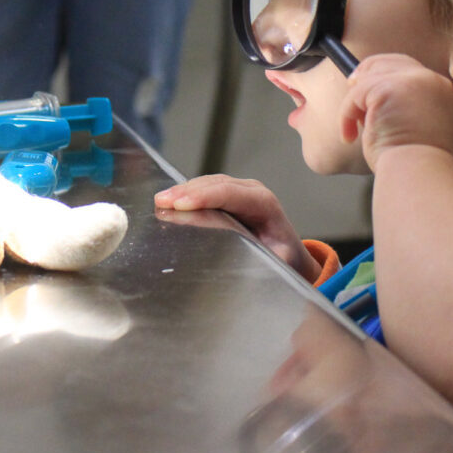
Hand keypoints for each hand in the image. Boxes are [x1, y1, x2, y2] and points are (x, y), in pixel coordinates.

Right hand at [154, 174, 320, 282]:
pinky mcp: (230, 194)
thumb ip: (266, 260)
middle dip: (188, 191)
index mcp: (264, 205)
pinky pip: (207, 188)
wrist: (291, 254)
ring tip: (161, 200)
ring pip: (209, 183)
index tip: (181, 205)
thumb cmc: (285, 259)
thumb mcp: (279, 262)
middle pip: (216, 184)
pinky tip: (170, 199)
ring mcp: (241, 190)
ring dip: (184, 190)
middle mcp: (253, 191)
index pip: (231, 194)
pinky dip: (188, 193)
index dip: (205, 197)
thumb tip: (246, 269)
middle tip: (162, 201)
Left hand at [338, 54, 452, 172]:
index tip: (362, 87)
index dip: (381, 74)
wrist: (420, 176)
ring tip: (355, 129)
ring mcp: (410, 82)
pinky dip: (346, 115)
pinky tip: (350, 136)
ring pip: (368, 78)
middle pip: (386, 62)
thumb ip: (403, 105)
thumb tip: (369, 97)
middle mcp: (429, 80)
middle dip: (364, 76)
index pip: (406, 67)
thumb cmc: (415, 163)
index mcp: (439, 89)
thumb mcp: (417, 124)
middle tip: (351, 98)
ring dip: (354, 104)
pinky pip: (355, 94)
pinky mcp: (387, 89)